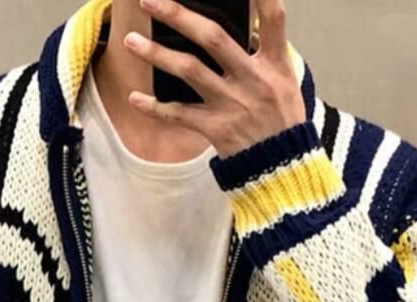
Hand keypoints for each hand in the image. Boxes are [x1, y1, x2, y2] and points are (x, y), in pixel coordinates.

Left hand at [124, 0, 306, 157]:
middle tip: (149, 0)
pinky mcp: (217, 129)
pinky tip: (134, 98)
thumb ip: (266, 52)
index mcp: (275, 63)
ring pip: (189, 71)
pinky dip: (155, 108)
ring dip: (157, 54)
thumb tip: (246, 25)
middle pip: (213, 38)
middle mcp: (253, 79)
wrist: (284, 169)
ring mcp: (233, 104)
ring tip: (131, 41)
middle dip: (179, 15)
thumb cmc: (283, 121)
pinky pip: (180, 116)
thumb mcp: (285, 81)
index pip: (273, 19)